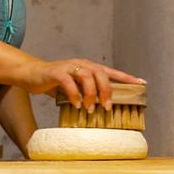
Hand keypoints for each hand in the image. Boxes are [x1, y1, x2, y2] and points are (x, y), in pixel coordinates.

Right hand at [18, 58, 145, 113]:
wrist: (31, 74)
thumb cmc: (54, 83)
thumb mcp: (74, 88)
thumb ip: (86, 93)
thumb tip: (101, 108)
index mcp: (88, 67)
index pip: (111, 71)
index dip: (126, 77)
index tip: (141, 83)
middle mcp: (81, 64)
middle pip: (101, 73)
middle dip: (107, 90)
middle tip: (107, 107)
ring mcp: (68, 67)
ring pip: (87, 76)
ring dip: (91, 94)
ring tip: (91, 108)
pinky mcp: (56, 72)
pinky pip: (68, 82)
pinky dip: (74, 94)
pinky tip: (76, 105)